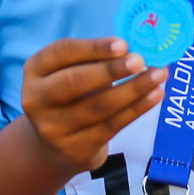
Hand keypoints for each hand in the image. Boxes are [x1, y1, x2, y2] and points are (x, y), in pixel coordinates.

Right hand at [20, 37, 168, 174]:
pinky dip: (136, 109)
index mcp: (35, 70)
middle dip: (111, 70)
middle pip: (74, 82)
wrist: (53, 146)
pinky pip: (111, 126)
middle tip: (140, 60)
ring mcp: (53, 129)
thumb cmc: (70, 96)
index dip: (93, 47)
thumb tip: (136, 48)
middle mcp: (36, 100)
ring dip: (133, 89)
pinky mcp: (75, 150)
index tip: (123, 44)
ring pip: (98, 107)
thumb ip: (94, 59)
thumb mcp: (69, 72)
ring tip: (158, 75)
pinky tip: (155, 96)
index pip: (62, 52)